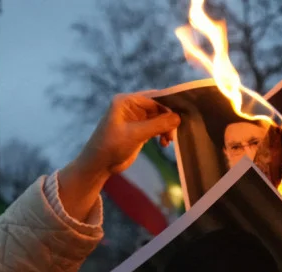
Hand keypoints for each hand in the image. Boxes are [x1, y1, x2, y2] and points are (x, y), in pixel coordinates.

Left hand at [59, 94, 179, 220]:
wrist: (99, 165)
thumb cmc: (112, 146)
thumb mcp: (136, 134)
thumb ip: (157, 125)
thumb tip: (178, 118)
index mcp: (126, 101)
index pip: (154, 98)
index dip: (168, 105)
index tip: (182, 114)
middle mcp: (131, 106)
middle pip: (158, 107)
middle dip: (168, 119)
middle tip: (174, 132)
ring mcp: (136, 119)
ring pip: (159, 118)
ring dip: (166, 128)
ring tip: (168, 141)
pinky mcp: (139, 130)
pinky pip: (156, 128)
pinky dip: (162, 134)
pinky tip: (164, 144)